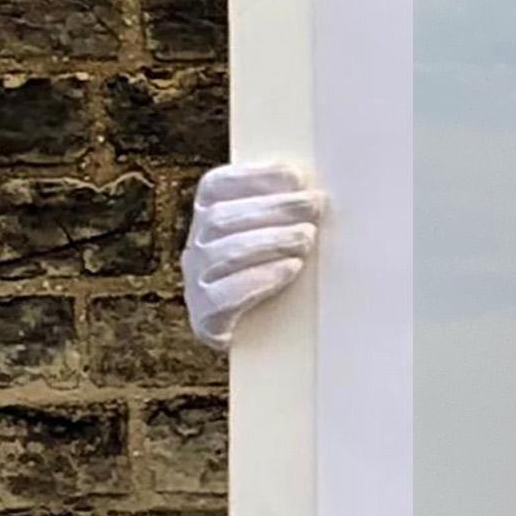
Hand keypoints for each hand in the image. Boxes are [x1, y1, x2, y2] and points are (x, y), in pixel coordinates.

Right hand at [181, 162, 323, 351]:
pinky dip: (259, 278)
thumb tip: (319, 190)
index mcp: (208, 218)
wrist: (265, 339)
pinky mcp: (205, 319)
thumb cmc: (279, 276)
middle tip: (314, 206)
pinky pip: (222, 296)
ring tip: (306, 238)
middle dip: (273, 208)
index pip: (215, 187)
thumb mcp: (282, 239)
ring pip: (221, 253)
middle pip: (221, 218)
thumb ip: (289, 212)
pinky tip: (290, 268)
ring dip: (270, 240)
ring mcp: (196, 283)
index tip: (295, 176)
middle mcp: (196, 247)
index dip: (252, 176)